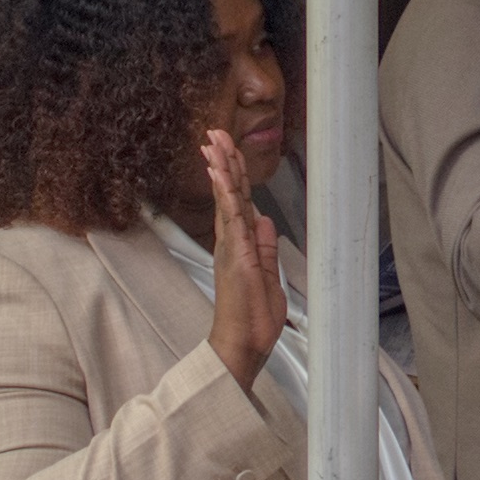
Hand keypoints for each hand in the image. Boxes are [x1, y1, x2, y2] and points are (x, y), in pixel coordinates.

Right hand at [200, 128, 286, 388]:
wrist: (242, 346)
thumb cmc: (252, 320)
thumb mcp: (268, 277)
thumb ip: (265, 249)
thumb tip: (266, 222)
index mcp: (240, 246)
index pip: (238, 202)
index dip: (233, 175)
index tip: (226, 151)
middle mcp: (232, 241)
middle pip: (228, 193)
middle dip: (222, 161)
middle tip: (213, 133)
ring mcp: (231, 245)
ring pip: (227, 197)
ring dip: (221, 167)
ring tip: (212, 140)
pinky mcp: (235, 253)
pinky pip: (230, 215)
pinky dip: (225, 190)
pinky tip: (218, 170)